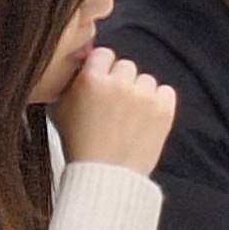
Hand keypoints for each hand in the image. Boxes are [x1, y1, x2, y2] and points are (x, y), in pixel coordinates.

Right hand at [52, 47, 177, 173]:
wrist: (105, 175)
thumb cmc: (80, 146)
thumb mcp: (63, 109)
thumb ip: (75, 83)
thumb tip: (86, 64)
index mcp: (91, 80)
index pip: (103, 54)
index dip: (101, 68)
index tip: (100, 81)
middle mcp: (120, 83)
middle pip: (126, 65)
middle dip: (120, 81)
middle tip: (113, 104)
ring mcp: (144, 96)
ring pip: (145, 79)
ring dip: (139, 92)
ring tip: (128, 116)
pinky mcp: (164, 109)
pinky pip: (165, 91)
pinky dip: (157, 102)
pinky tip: (143, 118)